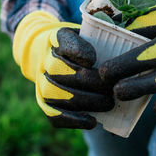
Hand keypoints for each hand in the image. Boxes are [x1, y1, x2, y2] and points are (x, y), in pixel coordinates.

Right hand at [13, 11, 112, 128]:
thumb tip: (113, 54)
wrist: (58, 56)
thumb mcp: (92, 34)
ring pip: (59, 95)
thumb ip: (103, 39)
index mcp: (58, 37)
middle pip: (64, 72)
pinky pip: (54, 114)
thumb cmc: (85, 46)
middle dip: (92, 82)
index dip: (78, 52)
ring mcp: (41, 81)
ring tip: (109, 104)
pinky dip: (73, 120)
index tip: (93, 59)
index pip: (65, 42)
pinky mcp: (43, 102)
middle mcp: (45, 59)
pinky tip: (92, 121)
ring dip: (86, 101)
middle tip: (114, 88)